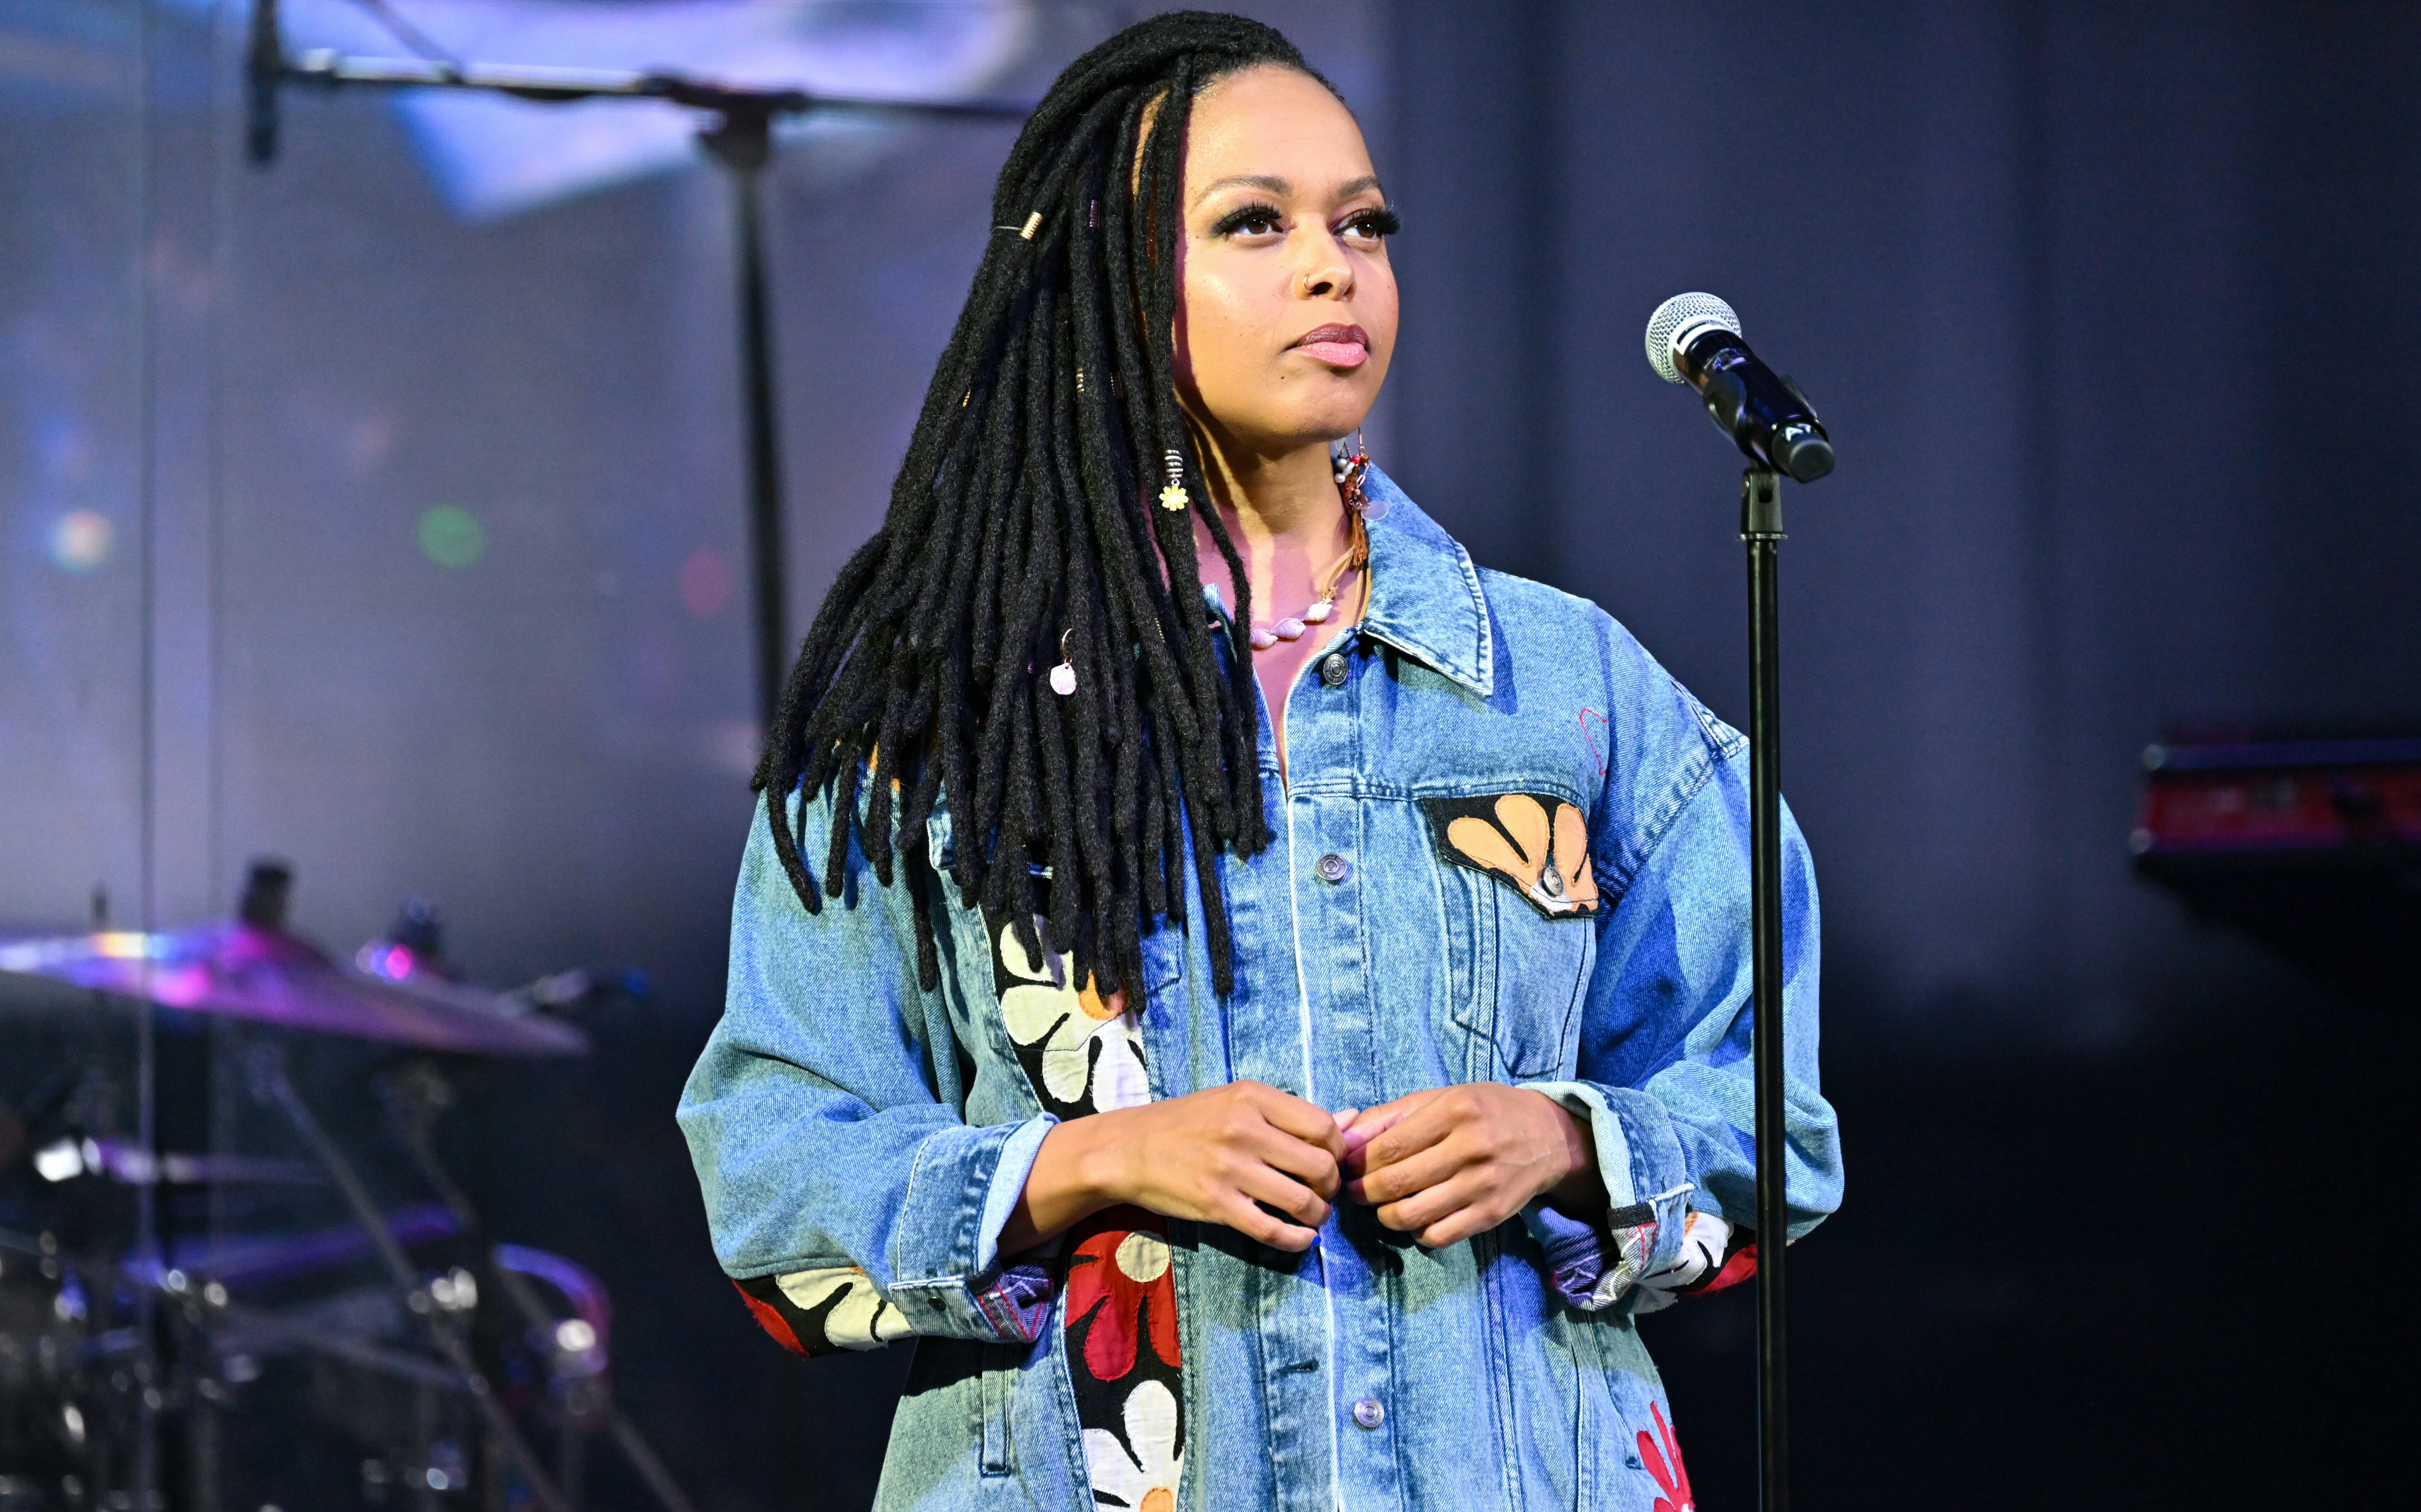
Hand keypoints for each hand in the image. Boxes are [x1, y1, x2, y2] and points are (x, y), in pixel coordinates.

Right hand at [1001, 1081, 1346, 1253]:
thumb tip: (1352, 1119)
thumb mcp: (1236, 1102)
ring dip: (1317, 1215)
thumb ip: (1292, 1114)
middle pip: (1321, 1165)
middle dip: (1331, 1186)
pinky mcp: (1216, 1204)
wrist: (1127, 1149)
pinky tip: (1298, 1238)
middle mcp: (1244, 1129)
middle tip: (1321, 1192)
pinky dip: (1296, 1240)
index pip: (1324, 1126)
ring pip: (1303, 1201)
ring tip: (1311, 1216)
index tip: (1328, 1161)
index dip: (1337, 1150)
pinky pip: (1273, 1230)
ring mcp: (1229, 1168)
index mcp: (1253, 1097)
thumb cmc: (1187, 1123)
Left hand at [1339, 1084, 1601, 1247]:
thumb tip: (1344, 1140)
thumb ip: (1389, 1117)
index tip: (1347, 1169)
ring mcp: (1483, 1184)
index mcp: (1454, 1111)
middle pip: (1395, 1183)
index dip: (1358, 1163)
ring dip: (1385, 1216)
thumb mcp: (1440, 1099)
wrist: (1548, 1137)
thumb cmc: (1484, 1112)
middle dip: (1365, 1192)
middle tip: (1357, 1191)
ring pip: (1413, 1215)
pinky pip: (1438, 1236)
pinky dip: (1417, 1232)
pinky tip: (1417, 1217)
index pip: (1389, 1147)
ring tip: (1383, 1206)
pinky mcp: (1493, 1214)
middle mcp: (1471, 1147)